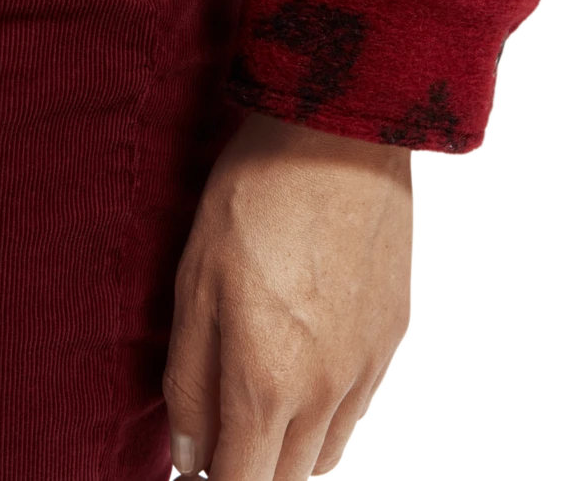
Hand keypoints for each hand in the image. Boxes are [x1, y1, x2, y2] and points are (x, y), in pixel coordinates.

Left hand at [162, 111, 413, 479]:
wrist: (337, 134)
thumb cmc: (253, 197)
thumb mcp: (194, 283)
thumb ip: (189, 380)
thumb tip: (190, 456)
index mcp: (266, 383)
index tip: (194, 465)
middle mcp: (325, 392)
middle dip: (248, 472)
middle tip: (217, 428)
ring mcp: (366, 367)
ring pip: (325, 453)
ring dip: (287, 449)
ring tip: (256, 397)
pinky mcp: (392, 336)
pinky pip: (357, 406)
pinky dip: (324, 410)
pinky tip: (300, 358)